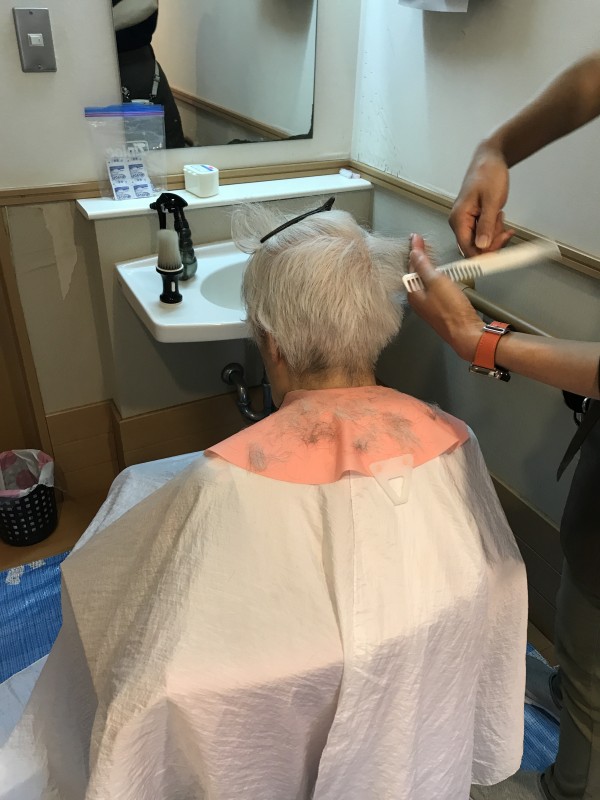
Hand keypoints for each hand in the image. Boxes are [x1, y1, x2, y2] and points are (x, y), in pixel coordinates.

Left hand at [407, 235, 482, 361]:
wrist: (466, 333)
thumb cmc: (451, 310)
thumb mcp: (436, 282)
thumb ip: (424, 267)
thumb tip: (414, 253)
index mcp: (413, 293)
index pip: (411, 266)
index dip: (414, 250)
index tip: (415, 237)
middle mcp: (418, 300)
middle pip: (416, 274)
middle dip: (418, 258)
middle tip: (419, 243)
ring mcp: (429, 306)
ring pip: (425, 281)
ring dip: (427, 267)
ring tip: (426, 255)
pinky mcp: (441, 309)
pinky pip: (434, 289)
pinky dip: (435, 278)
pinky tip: (440, 275)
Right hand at [449, 142, 514, 255]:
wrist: (490, 159)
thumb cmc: (488, 174)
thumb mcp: (492, 201)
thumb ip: (486, 225)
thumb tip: (482, 246)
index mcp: (458, 219)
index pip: (467, 248)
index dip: (483, 255)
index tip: (499, 256)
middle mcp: (458, 222)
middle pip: (474, 247)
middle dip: (492, 243)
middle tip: (505, 231)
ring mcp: (465, 221)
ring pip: (480, 241)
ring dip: (494, 234)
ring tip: (500, 216)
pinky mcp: (473, 219)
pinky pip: (483, 233)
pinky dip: (494, 229)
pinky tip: (499, 217)